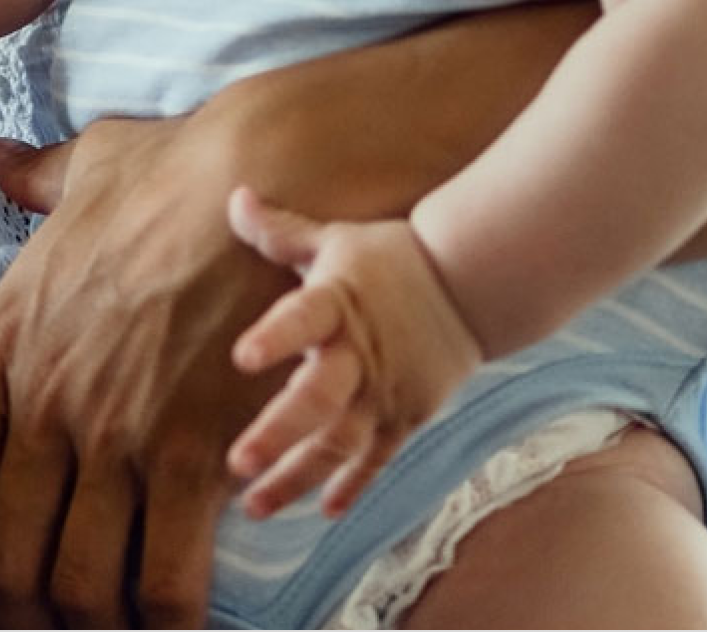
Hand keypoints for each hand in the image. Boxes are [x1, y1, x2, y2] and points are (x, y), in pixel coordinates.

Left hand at [0, 122, 284, 629]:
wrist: (260, 171)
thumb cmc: (174, 169)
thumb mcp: (82, 170)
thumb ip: (33, 182)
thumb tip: (1, 160)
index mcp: (5, 341)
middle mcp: (46, 398)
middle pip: (5, 548)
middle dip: (17, 609)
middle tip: (41, 627)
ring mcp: (116, 430)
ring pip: (80, 576)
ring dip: (93, 622)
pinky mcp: (193, 449)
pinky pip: (167, 571)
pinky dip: (167, 617)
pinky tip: (172, 627)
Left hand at [223, 190, 485, 520]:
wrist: (472, 284)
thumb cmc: (391, 259)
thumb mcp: (335, 240)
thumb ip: (280, 231)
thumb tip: (234, 196)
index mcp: (337, 303)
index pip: (302, 318)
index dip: (274, 337)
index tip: (241, 358)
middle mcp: (360, 354)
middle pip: (318, 400)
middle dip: (278, 434)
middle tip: (237, 464)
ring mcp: (386, 392)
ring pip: (340, 444)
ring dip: (297, 476)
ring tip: (255, 505)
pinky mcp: (407, 416)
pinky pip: (378, 459)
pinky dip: (353, 485)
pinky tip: (324, 510)